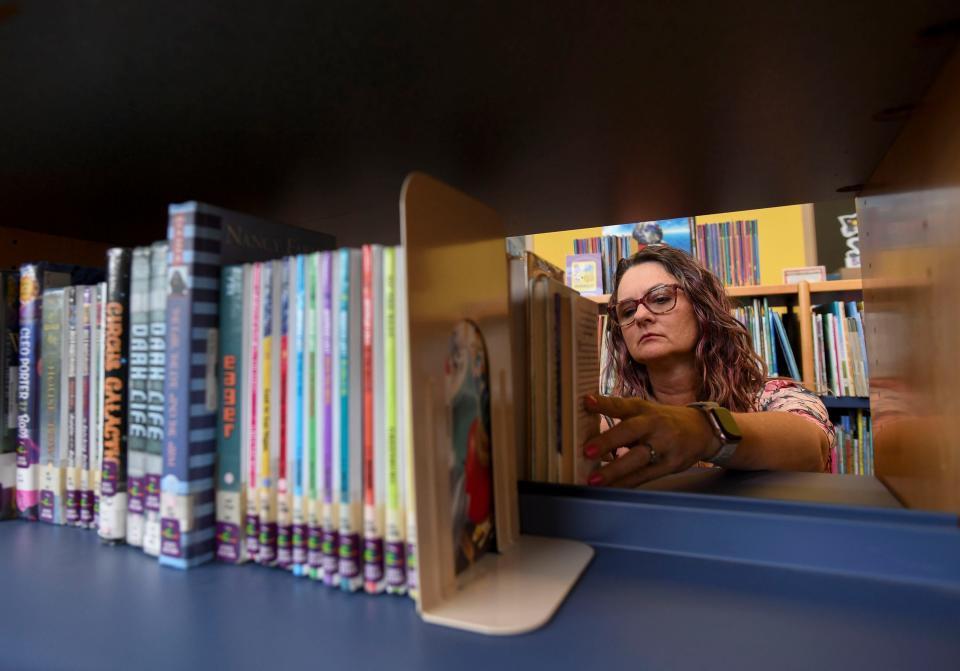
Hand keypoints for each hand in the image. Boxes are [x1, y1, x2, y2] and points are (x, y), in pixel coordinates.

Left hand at [582, 395, 719, 487]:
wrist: (702, 430)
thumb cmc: (663, 421)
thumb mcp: (644, 411)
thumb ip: (619, 414)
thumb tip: (586, 420)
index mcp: (643, 410)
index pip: (622, 405)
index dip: (604, 404)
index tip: (587, 402)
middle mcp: (654, 425)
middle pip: (630, 431)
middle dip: (608, 441)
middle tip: (588, 451)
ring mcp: (664, 445)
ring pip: (638, 458)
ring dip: (615, 470)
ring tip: (594, 480)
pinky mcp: (670, 464)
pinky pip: (645, 476)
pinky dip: (627, 483)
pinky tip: (611, 488)